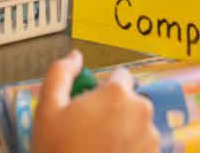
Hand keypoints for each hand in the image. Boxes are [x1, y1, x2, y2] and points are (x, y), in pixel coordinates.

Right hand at [31, 50, 158, 152]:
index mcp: (118, 94)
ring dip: (123, 132)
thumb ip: (61, 72)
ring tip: (97, 149)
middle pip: (130, 101)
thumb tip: (75, 57)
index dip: (103, 89)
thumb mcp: (48, 107)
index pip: (120, 77)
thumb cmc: (58, 152)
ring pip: (137, 126)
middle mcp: (141, 113)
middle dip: (114, 111)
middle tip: (89, 130)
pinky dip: (130, 151)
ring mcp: (151, 141)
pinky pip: (142, 148)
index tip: (89, 106)